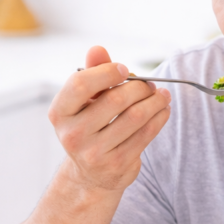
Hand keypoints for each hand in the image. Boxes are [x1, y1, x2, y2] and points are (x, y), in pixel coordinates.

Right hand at [49, 46, 170, 190]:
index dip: (106, 72)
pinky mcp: (117, 164)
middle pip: (115, 99)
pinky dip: (159, 118)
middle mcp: (73, 134)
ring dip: (154, 101)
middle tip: (150, 85)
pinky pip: (146, 134)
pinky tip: (163, 110)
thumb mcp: (86, 101)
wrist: (92, 174)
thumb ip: (92, 73)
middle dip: (139, 87)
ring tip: (162, 95)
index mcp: (60, 113)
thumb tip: (97, 49)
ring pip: (135, 116)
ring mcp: (94, 152)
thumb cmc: (90, 126)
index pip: (81, 84)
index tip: (124, 70)